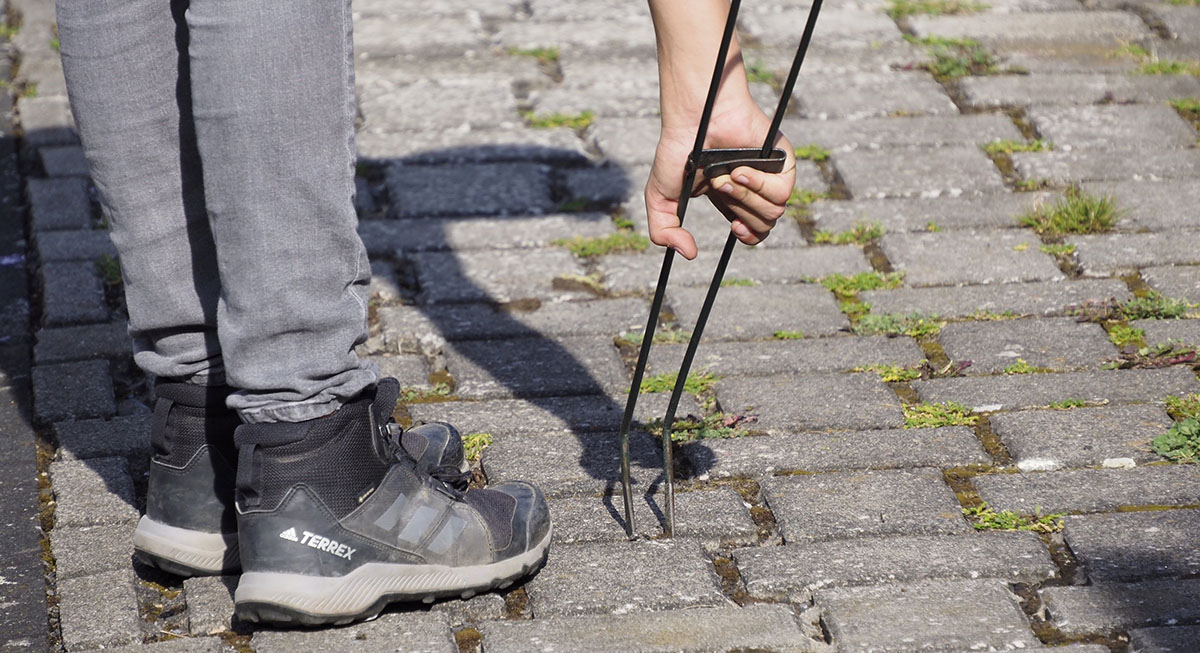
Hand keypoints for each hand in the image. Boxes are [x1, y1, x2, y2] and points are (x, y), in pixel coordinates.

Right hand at [644, 98, 796, 259]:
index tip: (735, 228)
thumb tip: (689, 254)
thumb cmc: (678, 149)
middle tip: (718, 184)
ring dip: (744, 198)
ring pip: (773, 213)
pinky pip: (783, 193)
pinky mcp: (783, 162)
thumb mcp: (660, 198)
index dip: (748, 236)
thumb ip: (663, 231)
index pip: (753, 231)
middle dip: (739, 211)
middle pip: (764, 226)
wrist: (694, 117)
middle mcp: (753, 189)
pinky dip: (759, 186)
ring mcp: (770, 175)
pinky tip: (740, 170)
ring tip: (726, 174)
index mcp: (731, 199)